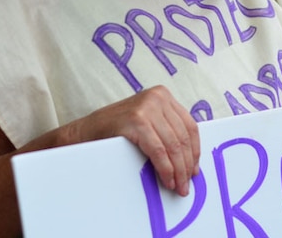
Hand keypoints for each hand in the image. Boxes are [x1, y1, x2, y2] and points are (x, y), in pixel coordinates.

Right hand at [67, 85, 199, 196]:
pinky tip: (167, 180)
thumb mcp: (146, 121)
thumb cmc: (117, 131)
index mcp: (162, 95)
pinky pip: (159, 151)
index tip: (194, 169)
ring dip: (178, 171)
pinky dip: (166, 169)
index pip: (189, 125)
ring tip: (178, 186)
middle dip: (186, 165)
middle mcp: (157, 97)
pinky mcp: (137, 122)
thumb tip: (190, 158)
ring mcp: (147, 108)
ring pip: (173, 145)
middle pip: (183, 136)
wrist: (86, 131)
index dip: (195, 150)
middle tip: (186, 184)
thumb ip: (166, 129)